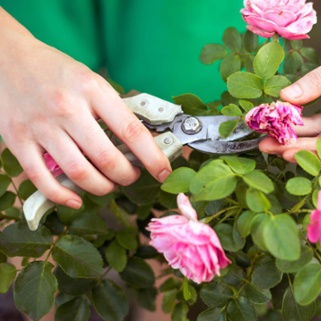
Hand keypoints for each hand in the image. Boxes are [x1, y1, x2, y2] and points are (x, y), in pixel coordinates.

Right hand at [0, 8, 170, 208]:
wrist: (8, 58)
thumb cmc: (57, 72)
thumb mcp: (92, 80)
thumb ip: (113, 109)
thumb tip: (144, 142)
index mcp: (93, 90)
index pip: (131, 131)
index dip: (152, 157)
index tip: (163, 171)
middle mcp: (67, 109)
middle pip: (107, 159)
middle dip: (127, 176)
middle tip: (132, 176)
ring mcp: (41, 126)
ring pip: (79, 173)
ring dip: (102, 188)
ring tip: (109, 184)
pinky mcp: (18, 140)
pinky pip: (43, 179)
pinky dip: (63, 196)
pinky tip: (76, 199)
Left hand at [259, 0, 320, 162]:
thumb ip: (317, 83)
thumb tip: (285, 97)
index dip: (318, 154)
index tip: (289, 153)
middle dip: (298, 146)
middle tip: (267, 146)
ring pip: (320, 135)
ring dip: (295, 136)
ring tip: (266, 138)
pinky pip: (318, 122)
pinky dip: (300, 122)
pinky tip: (279, 122)